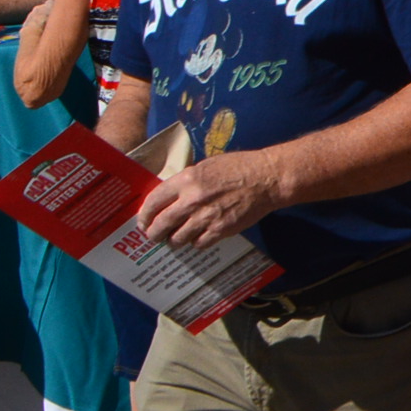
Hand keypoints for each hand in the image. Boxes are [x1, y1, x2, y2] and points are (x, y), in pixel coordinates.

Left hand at [134, 151, 285, 246]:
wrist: (267, 179)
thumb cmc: (238, 168)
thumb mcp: (206, 166)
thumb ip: (185, 182)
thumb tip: (168, 198)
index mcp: (186, 180)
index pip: (154, 201)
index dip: (144, 215)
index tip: (143, 221)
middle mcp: (192, 200)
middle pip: (161, 224)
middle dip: (153, 233)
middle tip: (153, 236)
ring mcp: (206, 217)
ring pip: (177, 238)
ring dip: (173, 240)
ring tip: (175, 239)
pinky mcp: (221, 230)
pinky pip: (198, 244)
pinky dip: (195, 243)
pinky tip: (198, 238)